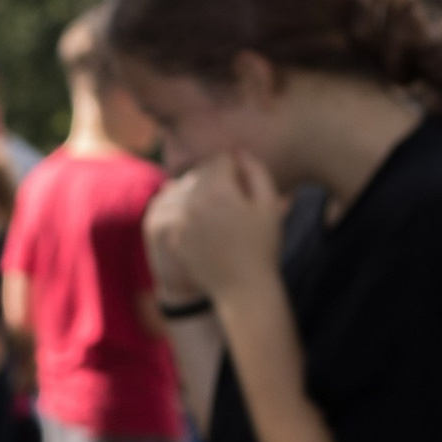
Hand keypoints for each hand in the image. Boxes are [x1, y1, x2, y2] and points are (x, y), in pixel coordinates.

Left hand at [148, 153, 285, 302]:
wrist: (243, 288)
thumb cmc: (263, 245)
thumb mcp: (269, 204)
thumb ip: (256, 170)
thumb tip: (238, 152)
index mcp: (216, 190)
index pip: (221, 159)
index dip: (237, 167)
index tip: (246, 183)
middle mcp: (191, 203)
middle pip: (200, 173)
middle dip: (216, 178)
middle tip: (233, 196)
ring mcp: (178, 221)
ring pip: (186, 190)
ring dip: (201, 193)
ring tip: (221, 210)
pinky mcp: (172, 237)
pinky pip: (178, 211)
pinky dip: (189, 212)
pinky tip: (207, 224)